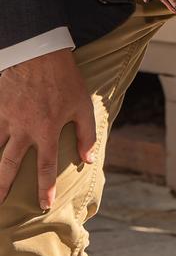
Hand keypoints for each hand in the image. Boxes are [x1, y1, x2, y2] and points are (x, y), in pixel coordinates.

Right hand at [0, 49, 95, 210]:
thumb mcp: (82, 105)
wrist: (40, 51)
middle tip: (0, 203)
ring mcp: (7, 118)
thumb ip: (86, 133)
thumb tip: (88, 159)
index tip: (43, 205)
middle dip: (4, 186)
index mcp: (47, 130)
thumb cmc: (65, 78)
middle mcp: (24, 129)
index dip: (45, 188)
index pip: (46, 166)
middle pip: (10, 165)